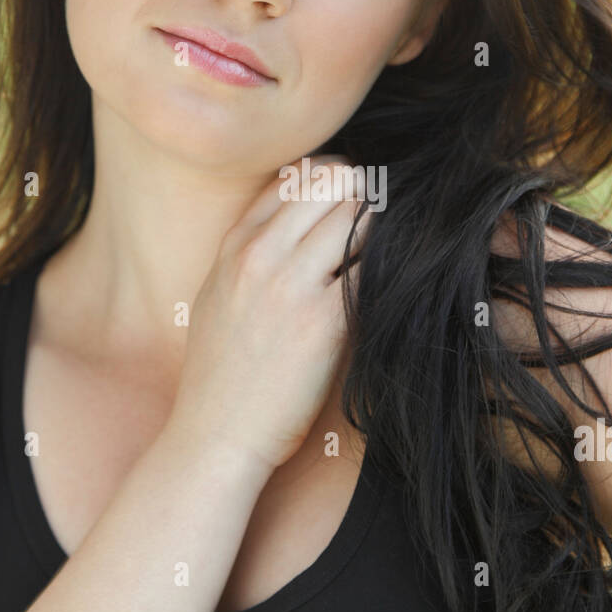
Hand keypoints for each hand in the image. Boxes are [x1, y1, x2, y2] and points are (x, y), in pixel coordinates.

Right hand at [168, 154, 372, 470]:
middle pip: (333, 182)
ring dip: (382, 226)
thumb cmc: (221, 374)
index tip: (356, 195)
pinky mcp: (325, 321)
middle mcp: (261, 256)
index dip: (336, 177)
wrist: (216, 435)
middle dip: (367, 191)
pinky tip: (395, 280)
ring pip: (358, 215)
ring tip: (393, 247)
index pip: (296, 176)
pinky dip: (390, 265)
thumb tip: (297, 220)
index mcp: (235, 245)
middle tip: (387, 215)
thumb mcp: (219, 295)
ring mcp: (292, 285)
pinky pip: (373, 268)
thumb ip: (250, 252)